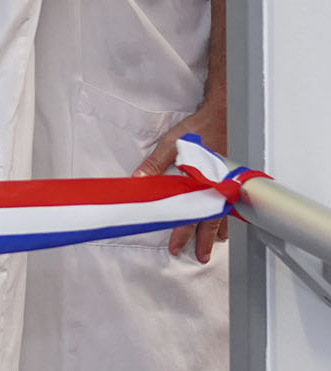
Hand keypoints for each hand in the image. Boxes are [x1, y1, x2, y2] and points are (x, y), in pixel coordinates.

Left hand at [134, 107, 229, 261]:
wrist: (223, 113)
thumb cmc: (199, 128)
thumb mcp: (172, 143)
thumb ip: (156, 163)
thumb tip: (139, 180)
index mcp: (203, 182)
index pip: (192, 214)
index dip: (183, 233)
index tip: (176, 247)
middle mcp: (218, 186)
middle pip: (210, 220)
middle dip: (203, 240)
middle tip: (200, 257)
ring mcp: (227, 183)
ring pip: (223, 214)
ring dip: (216, 230)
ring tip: (214, 245)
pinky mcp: (230, 178)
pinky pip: (229, 203)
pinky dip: (226, 215)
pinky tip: (225, 223)